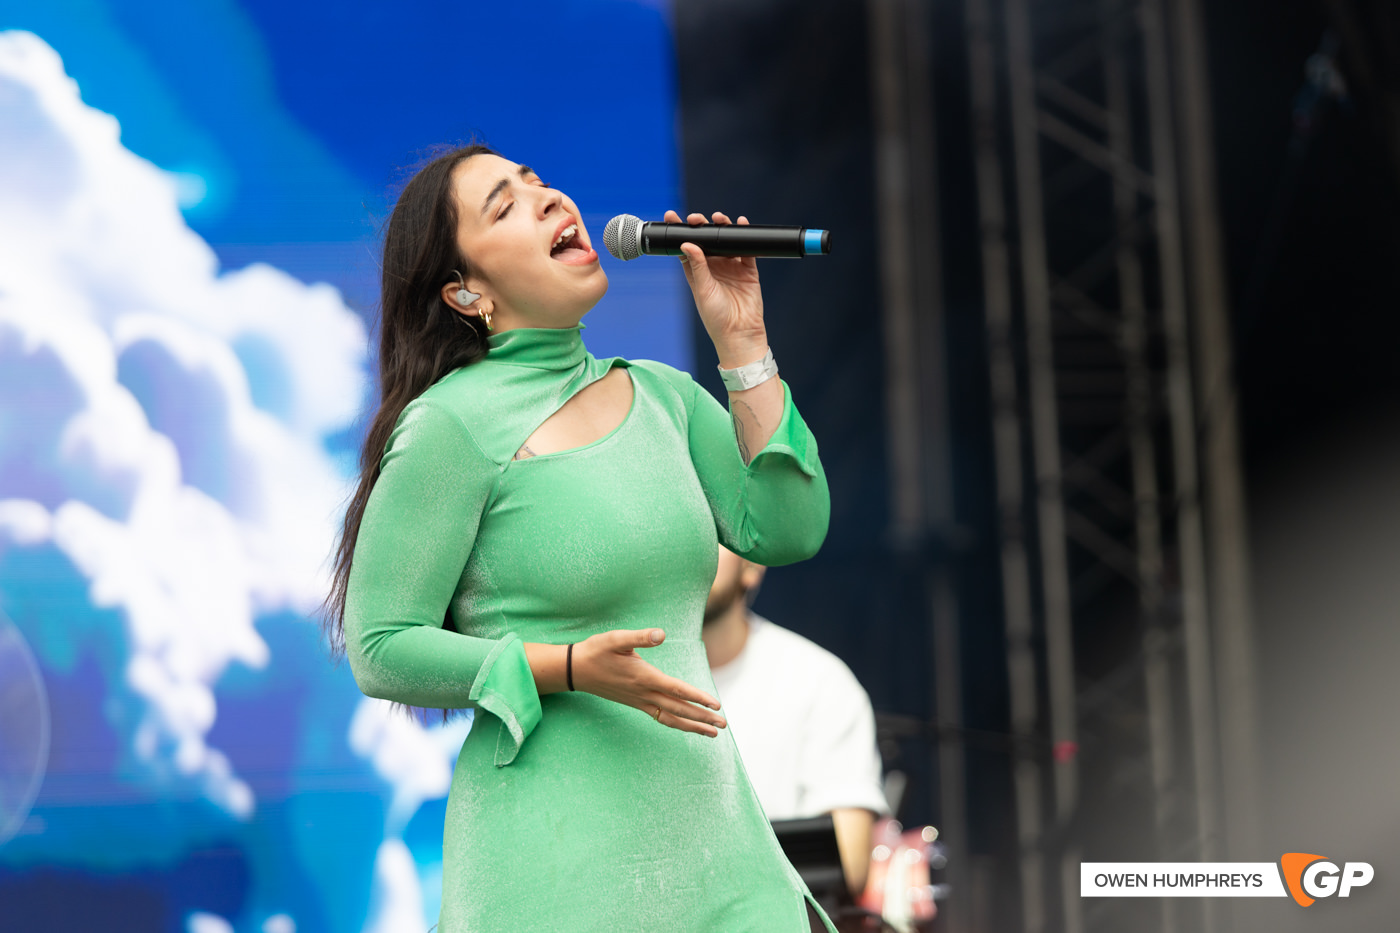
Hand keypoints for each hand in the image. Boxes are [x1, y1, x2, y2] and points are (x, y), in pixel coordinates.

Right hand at [572, 628, 727, 736]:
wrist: (575, 670)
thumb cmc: (596, 651)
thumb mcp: (615, 638)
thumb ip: (639, 637)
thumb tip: (661, 634)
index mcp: (643, 676)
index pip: (677, 690)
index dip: (698, 697)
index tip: (716, 705)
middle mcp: (643, 693)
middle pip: (678, 709)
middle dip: (702, 717)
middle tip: (722, 724)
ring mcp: (639, 701)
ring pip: (671, 718)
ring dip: (692, 725)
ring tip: (711, 732)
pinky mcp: (635, 703)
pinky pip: (660, 717)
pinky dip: (676, 723)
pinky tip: (686, 725)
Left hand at [664, 209, 767, 368]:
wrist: (739, 332)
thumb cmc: (716, 318)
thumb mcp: (702, 290)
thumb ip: (697, 266)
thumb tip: (687, 243)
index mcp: (697, 273)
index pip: (686, 248)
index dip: (680, 232)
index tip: (672, 217)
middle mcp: (713, 268)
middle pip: (706, 240)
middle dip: (701, 226)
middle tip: (696, 218)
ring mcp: (732, 267)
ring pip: (726, 241)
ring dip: (722, 227)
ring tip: (718, 218)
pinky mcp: (748, 270)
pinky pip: (746, 249)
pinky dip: (743, 235)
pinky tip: (740, 223)